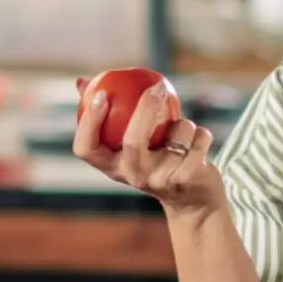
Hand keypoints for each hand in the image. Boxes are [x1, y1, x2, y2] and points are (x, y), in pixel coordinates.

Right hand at [73, 81, 223, 217]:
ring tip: (183, 132)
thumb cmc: (158, 160)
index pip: (86, 149)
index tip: (101, 94)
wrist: (193, 200)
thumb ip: (109, 112)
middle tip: (157, 87)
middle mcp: (133, 176)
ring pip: (176, 134)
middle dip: (146, 109)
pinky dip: (202, 135)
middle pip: (133, 141)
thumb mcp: (133, 142)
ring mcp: (159, 180)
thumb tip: (80, 81)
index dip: (89, 123)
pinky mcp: (186, 180)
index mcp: (113, 166)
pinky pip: (197, 140)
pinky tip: (199, 141)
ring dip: (184, 124)